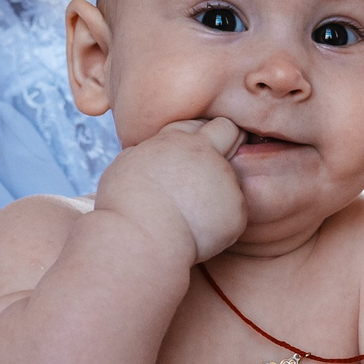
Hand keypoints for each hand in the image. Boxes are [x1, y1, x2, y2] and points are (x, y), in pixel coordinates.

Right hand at [93, 116, 246, 260]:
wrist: (143, 239)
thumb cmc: (126, 205)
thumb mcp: (127, 162)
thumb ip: (149, 150)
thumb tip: (152, 151)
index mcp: (179, 140)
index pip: (201, 124)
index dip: (199, 136)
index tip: (192, 153)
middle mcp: (209, 154)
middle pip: (231, 131)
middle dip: (228, 139)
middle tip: (210, 168)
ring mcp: (227, 181)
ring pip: (232, 178)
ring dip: (220, 189)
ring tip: (192, 212)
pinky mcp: (238, 211)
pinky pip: (235, 212)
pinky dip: (222, 221)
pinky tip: (199, 230)